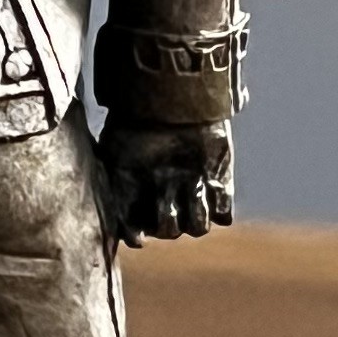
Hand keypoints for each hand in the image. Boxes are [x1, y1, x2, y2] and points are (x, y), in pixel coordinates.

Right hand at [101, 120, 235, 243]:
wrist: (171, 96)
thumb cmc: (136, 122)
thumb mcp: (113, 156)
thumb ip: (114, 196)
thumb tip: (132, 240)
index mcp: (140, 193)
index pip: (138, 232)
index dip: (138, 235)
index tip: (140, 234)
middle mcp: (167, 196)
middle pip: (170, 232)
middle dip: (167, 221)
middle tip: (165, 194)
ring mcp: (193, 191)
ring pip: (198, 228)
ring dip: (194, 215)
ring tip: (192, 189)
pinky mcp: (219, 183)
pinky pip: (225, 215)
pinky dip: (218, 205)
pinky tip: (210, 184)